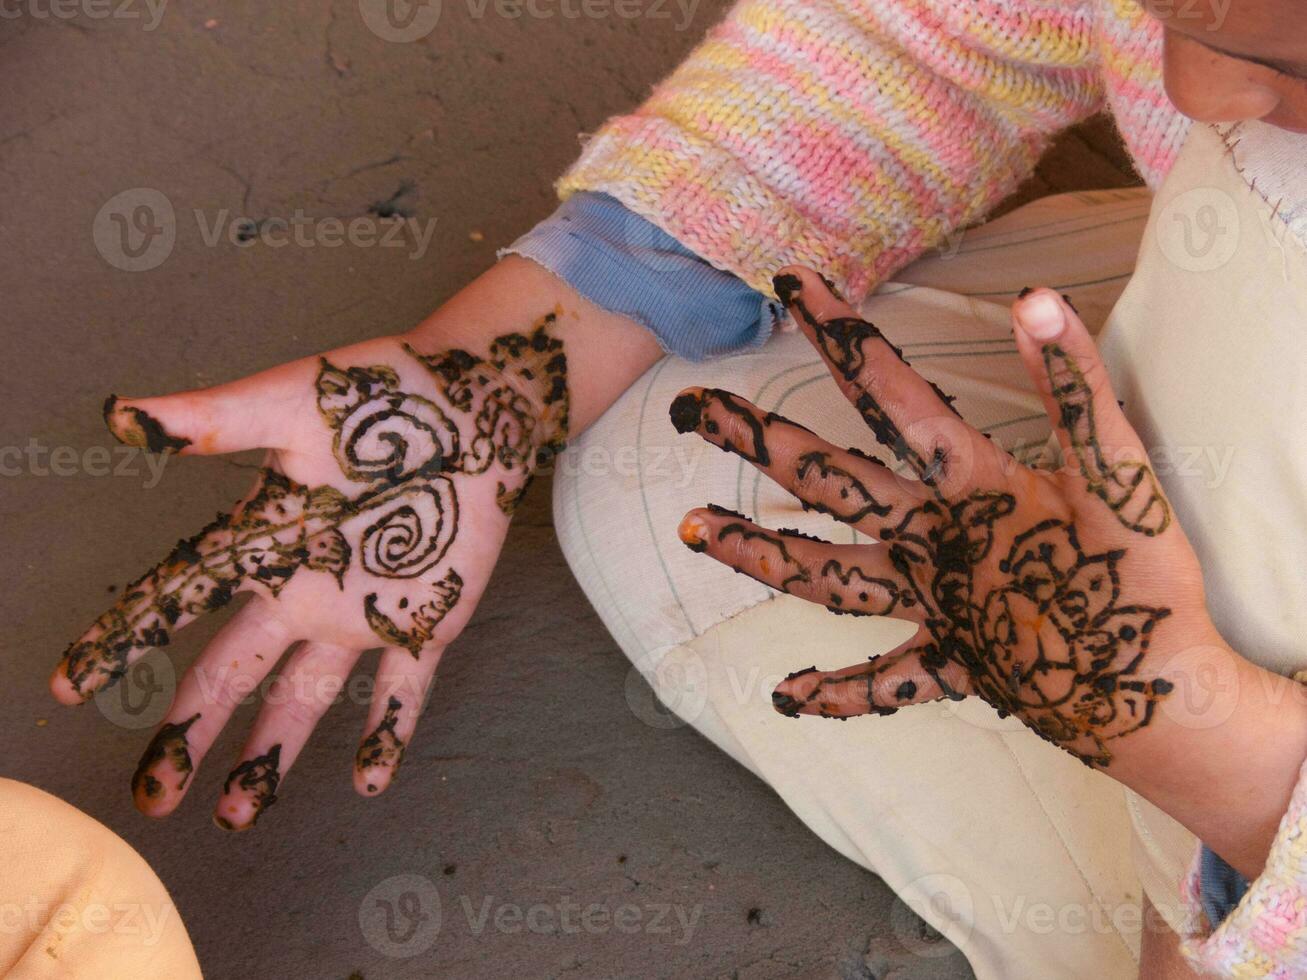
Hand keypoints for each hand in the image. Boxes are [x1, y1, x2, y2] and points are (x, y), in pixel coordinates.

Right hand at [56, 313, 567, 827]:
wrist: (471, 403)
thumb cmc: (377, 396)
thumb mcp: (287, 405)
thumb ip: (213, 421)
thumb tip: (124, 416)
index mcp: (262, 540)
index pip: (176, 599)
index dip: (122, 640)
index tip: (68, 686)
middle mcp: (303, 589)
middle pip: (232, 673)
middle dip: (189, 733)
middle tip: (152, 792)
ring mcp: (364, 612)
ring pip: (306, 697)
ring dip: (271, 754)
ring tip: (234, 818)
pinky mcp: (426, 619)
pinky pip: (406, 687)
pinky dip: (389, 730)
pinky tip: (368, 781)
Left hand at [672, 268, 1225, 767]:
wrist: (1159, 697)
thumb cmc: (1141, 582)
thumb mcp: (1117, 472)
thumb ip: (1074, 386)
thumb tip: (1034, 301)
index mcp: (967, 489)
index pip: (890, 391)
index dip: (840, 331)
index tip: (789, 280)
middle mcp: (931, 543)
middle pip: (829, 480)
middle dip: (758, 439)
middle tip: (689, 407)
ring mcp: (931, 606)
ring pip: (829, 576)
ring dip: (761, 553)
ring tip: (692, 531)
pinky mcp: (949, 661)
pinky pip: (883, 681)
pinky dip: (837, 692)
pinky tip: (783, 697)